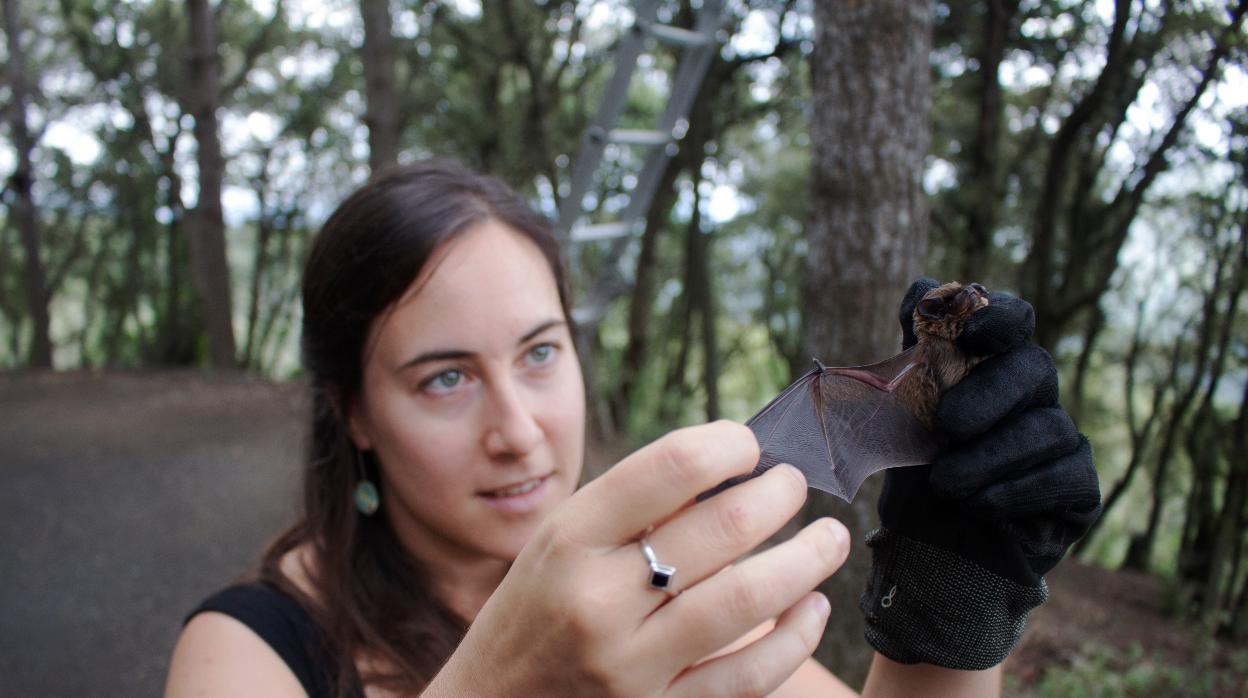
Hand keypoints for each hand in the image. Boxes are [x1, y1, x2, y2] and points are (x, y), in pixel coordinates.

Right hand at [427, 421, 851, 696]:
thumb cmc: (533, 614)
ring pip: (747, 600)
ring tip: (830, 538)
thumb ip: (630, 509)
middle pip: (722, 529)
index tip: (750, 446)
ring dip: (806, 560)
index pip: (668, 469)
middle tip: (796, 485)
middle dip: (779, 495)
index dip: (727, 446)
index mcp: (569, 540)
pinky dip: (796, 639)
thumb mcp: (557, 547)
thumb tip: (728, 466)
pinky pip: (748, 676)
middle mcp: (597, 599)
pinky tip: (813, 610)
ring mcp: (630, 664)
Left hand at [859, 278, 1100, 669]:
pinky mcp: (1078, 486)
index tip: (972, 330)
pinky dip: (1016, 491)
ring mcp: (1061, 437)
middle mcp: (1034, 392)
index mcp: (992, 363)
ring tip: (945, 484)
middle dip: (988, 395)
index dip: (998, 319)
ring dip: (990, 456)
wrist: (933, 550)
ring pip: (1045, 428)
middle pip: (1032, 369)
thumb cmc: (918, 469)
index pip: (1012, 320)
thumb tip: (920, 290)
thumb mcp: (898, 413)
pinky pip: (1063, 476)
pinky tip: (980, 505)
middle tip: (946, 424)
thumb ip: (909, 352)